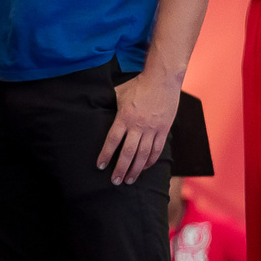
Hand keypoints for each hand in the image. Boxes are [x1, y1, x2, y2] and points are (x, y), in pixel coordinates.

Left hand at [97, 70, 180, 185]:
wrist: (162, 79)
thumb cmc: (138, 85)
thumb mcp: (118, 93)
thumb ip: (109, 104)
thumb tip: (96, 108)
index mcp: (124, 117)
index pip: (112, 140)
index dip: (105, 154)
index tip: (100, 166)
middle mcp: (138, 126)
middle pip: (128, 152)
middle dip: (120, 169)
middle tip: (115, 181)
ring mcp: (152, 129)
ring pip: (143, 155)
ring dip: (135, 169)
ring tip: (129, 180)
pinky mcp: (164, 130)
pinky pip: (157, 149)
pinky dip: (150, 161)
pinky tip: (144, 168)